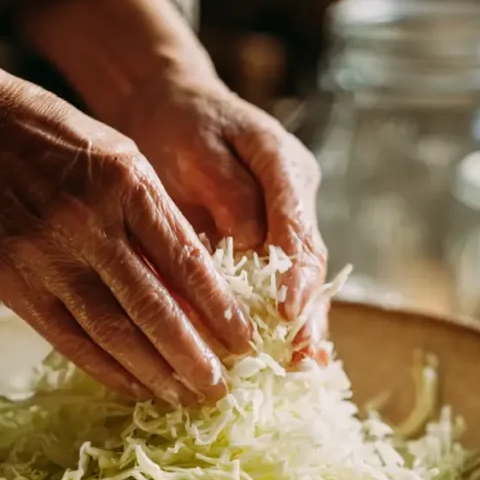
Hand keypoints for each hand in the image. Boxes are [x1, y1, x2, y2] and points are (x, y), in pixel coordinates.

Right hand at [0, 76, 251, 402]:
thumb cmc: (62, 144)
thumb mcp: (124, 160)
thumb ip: (158, 221)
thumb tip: (197, 295)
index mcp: (126, 185)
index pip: (186, 260)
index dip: (219, 310)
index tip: (244, 342)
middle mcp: (87, 224)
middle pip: (151, 307)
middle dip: (192, 356)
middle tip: (220, 389)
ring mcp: (46, 257)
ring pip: (111, 332)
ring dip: (154, 373)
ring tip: (185, 398)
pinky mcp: (14, 285)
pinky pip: (68, 340)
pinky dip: (106, 370)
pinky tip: (136, 388)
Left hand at [119, 73, 327, 359]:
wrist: (171, 109)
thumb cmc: (184, 122)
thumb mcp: (201, 143)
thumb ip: (228, 190)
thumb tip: (249, 240)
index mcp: (284, 168)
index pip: (296, 227)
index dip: (295, 273)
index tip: (288, 310)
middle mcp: (294, 202)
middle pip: (308, 263)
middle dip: (308, 312)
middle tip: (304, 357)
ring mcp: (284, 225)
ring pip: (299, 281)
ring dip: (301, 326)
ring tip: (302, 369)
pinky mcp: (265, 245)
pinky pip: (275, 287)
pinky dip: (278, 323)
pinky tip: (284, 361)